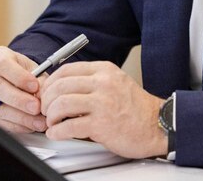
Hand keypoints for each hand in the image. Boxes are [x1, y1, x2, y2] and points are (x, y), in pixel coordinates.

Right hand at [0, 46, 47, 133]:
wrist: (13, 78)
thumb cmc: (24, 71)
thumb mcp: (33, 68)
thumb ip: (39, 79)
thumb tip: (43, 96)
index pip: (3, 64)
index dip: (19, 76)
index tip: (35, 86)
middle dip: (19, 100)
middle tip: (36, 107)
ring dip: (20, 117)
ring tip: (39, 121)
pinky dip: (17, 125)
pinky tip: (31, 125)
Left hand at [40, 61, 167, 158]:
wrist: (156, 125)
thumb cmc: (135, 108)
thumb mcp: (115, 83)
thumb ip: (91, 81)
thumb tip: (62, 88)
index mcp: (105, 71)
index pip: (66, 70)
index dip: (50, 83)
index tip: (46, 93)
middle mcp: (103, 83)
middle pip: (60, 86)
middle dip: (46, 101)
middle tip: (45, 110)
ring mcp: (102, 103)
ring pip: (61, 104)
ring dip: (50, 116)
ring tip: (52, 122)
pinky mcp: (101, 125)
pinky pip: (68, 127)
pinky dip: (56, 132)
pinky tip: (57, 133)